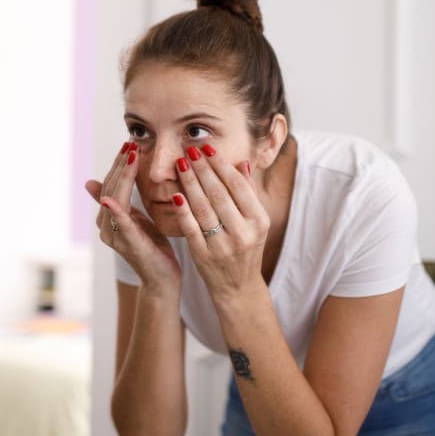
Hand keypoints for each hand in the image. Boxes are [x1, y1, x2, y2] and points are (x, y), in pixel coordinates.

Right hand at [86, 142, 181, 292]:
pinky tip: (110, 199)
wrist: (162, 279)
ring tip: (130, 157)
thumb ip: (122, 201)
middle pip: (111, 188)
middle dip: (120, 166)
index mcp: (109, 218)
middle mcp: (106, 227)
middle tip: (130, 144)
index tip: (128, 144)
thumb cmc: (152, 248)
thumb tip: (94, 182)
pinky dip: (115, 212)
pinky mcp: (129, 246)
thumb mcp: (136, 219)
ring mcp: (115, 237)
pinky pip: (121, 226)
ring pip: (114, 200)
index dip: (118, 164)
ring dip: (121, 178)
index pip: (111, 184)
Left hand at [170, 144, 268, 301]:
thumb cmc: (246, 248)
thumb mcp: (255, 222)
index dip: (221, 165)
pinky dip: (183, 210)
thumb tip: (242, 162)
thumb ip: (248, 193)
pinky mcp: (203, 256)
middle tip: (190, 151)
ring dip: (190, 183)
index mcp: (258, 221)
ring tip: (181, 164)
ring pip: (203, 208)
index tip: (208, 148)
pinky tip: (176, 192)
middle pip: (219, 194)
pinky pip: (191, 228)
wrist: (238, 287)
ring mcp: (222, 246)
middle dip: (203, 170)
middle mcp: (242, 234)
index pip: (238, 186)